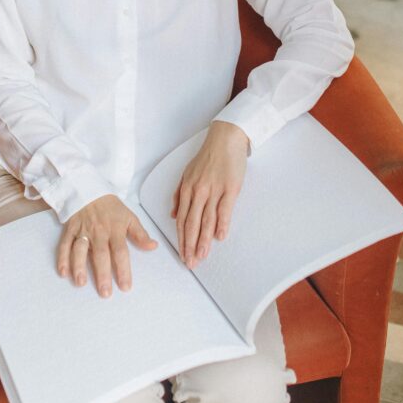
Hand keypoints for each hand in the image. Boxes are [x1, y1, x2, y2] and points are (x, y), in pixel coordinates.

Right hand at [57, 194, 157, 298]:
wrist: (90, 188)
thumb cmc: (111, 207)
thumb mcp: (129, 217)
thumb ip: (140, 234)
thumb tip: (153, 246)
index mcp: (115, 229)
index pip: (120, 252)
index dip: (123, 269)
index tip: (125, 287)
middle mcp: (98, 232)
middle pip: (100, 254)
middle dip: (102, 274)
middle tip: (104, 293)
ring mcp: (83, 231)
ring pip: (79, 250)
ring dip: (79, 266)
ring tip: (81, 283)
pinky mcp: (70, 229)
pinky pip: (64, 244)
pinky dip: (62, 258)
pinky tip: (63, 272)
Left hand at [171, 121, 248, 267]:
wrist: (225, 139)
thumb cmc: (208, 157)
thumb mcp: (187, 173)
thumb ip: (179, 194)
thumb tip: (173, 214)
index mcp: (187, 188)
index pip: (182, 219)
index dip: (181, 239)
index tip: (182, 254)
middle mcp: (198, 191)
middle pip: (192, 223)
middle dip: (189, 245)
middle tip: (190, 262)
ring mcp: (214, 189)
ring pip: (206, 219)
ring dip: (204, 240)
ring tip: (202, 256)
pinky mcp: (230, 188)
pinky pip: (224, 209)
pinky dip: (222, 224)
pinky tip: (220, 237)